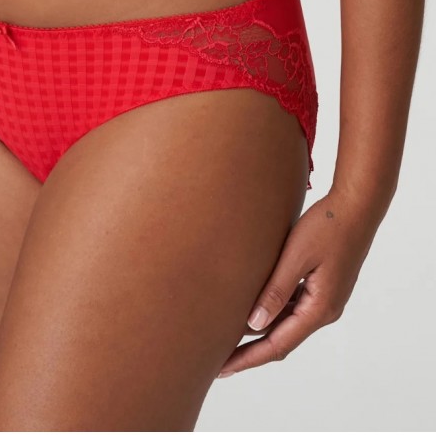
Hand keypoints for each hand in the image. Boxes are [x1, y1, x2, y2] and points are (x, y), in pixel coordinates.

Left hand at [217, 186, 382, 376]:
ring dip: (260, 332)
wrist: (356, 207)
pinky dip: (271, 312)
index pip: (277, 344)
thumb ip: (275, 291)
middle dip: (250, 351)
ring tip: (229, 336)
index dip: (249, 358)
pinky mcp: (320, 286)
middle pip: (281, 339)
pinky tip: (252, 309)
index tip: (224, 368)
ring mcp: (324, 299)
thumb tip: (255, 324)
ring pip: (286, 323)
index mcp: (319, 308)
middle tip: (219, 360)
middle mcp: (323, 310)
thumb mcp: (296, 257)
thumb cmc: (327, 227)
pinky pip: (292, 307)